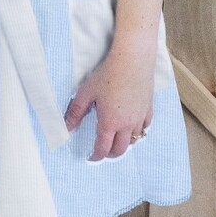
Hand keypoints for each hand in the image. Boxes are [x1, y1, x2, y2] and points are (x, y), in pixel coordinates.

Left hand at [63, 41, 154, 159]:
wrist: (132, 59)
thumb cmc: (108, 74)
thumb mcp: (86, 92)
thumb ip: (75, 112)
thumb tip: (67, 128)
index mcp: (109, 122)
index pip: (102, 148)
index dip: (95, 156)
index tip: (91, 157)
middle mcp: (127, 124)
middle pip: (120, 150)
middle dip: (110, 154)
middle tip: (102, 152)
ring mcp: (140, 117)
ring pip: (134, 140)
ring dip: (124, 143)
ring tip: (116, 139)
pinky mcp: (148, 108)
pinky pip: (145, 127)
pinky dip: (138, 131)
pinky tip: (133, 127)